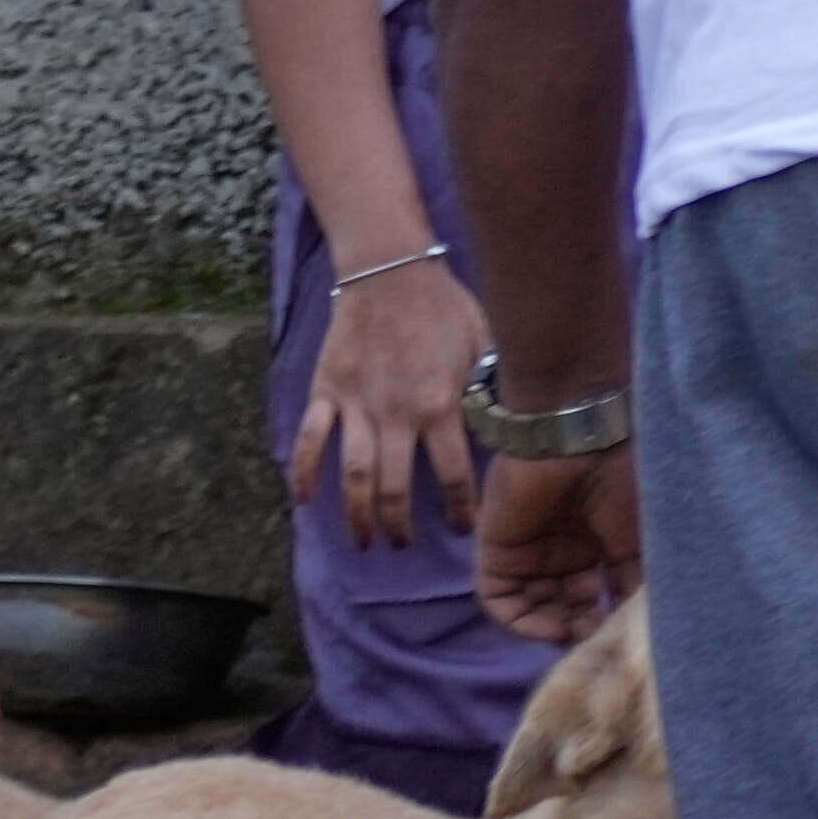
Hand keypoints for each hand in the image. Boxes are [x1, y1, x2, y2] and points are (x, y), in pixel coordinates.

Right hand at [292, 260, 479, 553]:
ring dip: (356, 513)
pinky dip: (304, 472)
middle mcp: (396, 414)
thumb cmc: (447, 309)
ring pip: (353, 474)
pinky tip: (304, 500)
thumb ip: (494, 393)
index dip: (458, 509)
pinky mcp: (327, 391)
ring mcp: (357, 404)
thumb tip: (514, 430)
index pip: (453, 475)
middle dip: (398, 524)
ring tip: (363, 541)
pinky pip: (312, 438)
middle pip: (395, 488)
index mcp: (440, 406)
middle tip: (400, 545)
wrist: (391, 273)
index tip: (460, 530)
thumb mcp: (486, 349)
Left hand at [472, 438, 633, 644]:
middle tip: (601, 638)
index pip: (600, 595)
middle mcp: (564, 550)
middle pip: (567, 607)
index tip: (624, 633)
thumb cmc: (622, 481)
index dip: (610, 620)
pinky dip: (521, 622)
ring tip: (577, 634)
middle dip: (583, 627)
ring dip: (555, 629)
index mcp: (600, 543)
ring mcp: (529, 552)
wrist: (579, 439)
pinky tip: (550, 629)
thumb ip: (635, 583)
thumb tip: (637, 627)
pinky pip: (499, 601)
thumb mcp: (641, 539)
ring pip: (536, 608)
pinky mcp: (497, 552)